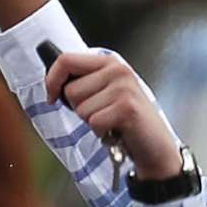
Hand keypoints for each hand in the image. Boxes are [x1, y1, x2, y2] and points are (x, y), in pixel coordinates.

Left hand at [41, 50, 184, 180]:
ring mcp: (124, 87)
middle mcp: (117, 70)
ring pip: (80, 108)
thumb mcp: (105, 93)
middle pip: (70, 90)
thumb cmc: (126, 122)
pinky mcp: (127, 107)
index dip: (52, 80)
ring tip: (111, 122)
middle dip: (79, 108)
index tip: (51, 96)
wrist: (155, 147)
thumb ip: (84, 83)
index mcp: (109, 62)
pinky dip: (101, 132)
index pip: (66, 59)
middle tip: (102, 114)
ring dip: (92, 122)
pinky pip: (93, 122)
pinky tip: (116, 130)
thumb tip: (52, 84)